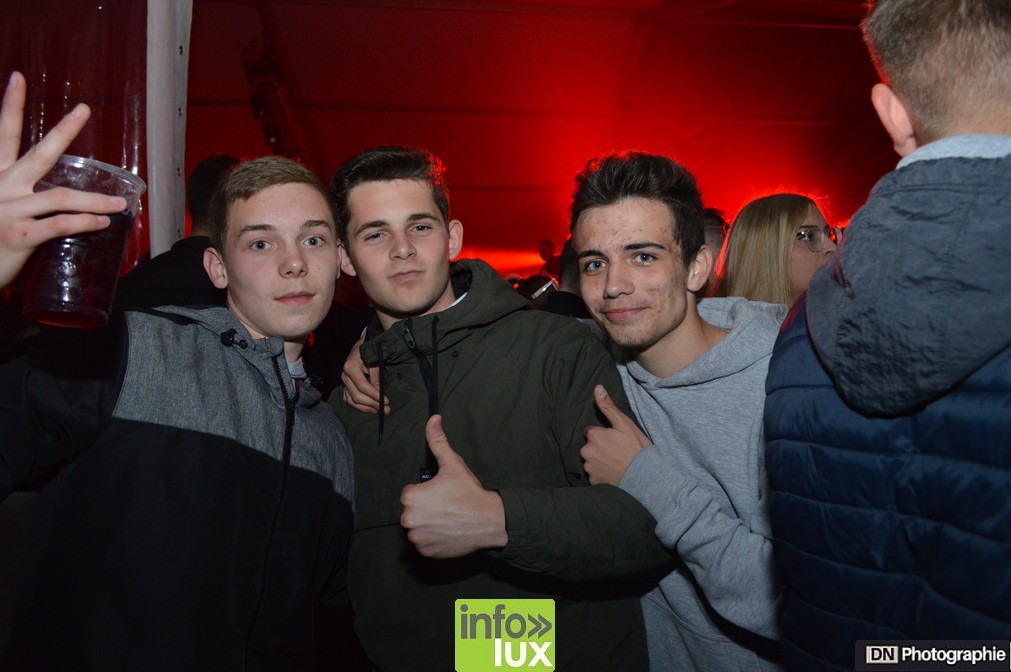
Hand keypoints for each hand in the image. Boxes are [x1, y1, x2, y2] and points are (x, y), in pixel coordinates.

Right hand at [0, 71, 126, 288]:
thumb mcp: (0, 210)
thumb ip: (20, 200)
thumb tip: (54, 203)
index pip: (3, 136)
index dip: (10, 106)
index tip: (18, 78)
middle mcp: (2, 188)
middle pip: (38, 154)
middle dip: (63, 130)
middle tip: (84, 109)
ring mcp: (8, 211)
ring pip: (60, 196)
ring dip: (95, 200)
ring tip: (120, 203)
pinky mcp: (17, 236)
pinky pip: (59, 224)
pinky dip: (84, 223)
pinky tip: (102, 223)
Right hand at [340, 334, 388, 413]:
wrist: (361, 347)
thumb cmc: (369, 352)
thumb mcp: (375, 361)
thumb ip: (376, 376)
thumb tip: (379, 391)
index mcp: (351, 367)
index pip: (362, 386)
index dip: (374, 395)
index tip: (386, 401)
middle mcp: (345, 376)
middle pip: (356, 396)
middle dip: (372, 404)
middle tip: (386, 409)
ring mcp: (344, 382)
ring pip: (352, 400)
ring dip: (366, 408)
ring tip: (379, 410)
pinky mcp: (345, 387)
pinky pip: (349, 400)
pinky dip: (359, 406)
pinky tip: (370, 409)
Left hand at [400, 415, 506, 557]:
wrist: (488, 520)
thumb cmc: (469, 491)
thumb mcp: (452, 464)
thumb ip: (438, 440)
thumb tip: (433, 418)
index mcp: (411, 497)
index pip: (411, 493)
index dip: (427, 492)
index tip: (442, 494)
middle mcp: (409, 519)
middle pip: (412, 511)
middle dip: (426, 509)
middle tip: (447, 506)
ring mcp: (417, 538)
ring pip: (417, 528)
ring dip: (428, 524)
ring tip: (448, 519)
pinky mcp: (426, 552)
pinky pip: (424, 544)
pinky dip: (433, 540)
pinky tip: (448, 532)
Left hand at [580, 384, 650, 485]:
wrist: (644, 476)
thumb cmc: (636, 448)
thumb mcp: (624, 424)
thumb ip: (607, 406)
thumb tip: (597, 387)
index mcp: (593, 436)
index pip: (590, 432)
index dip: (601, 434)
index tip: (613, 439)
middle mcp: (587, 451)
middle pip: (588, 446)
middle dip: (598, 448)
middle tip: (615, 451)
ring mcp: (589, 468)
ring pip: (590, 461)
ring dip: (598, 461)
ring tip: (615, 463)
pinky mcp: (593, 481)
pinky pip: (593, 475)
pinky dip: (600, 473)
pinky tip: (613, 472)